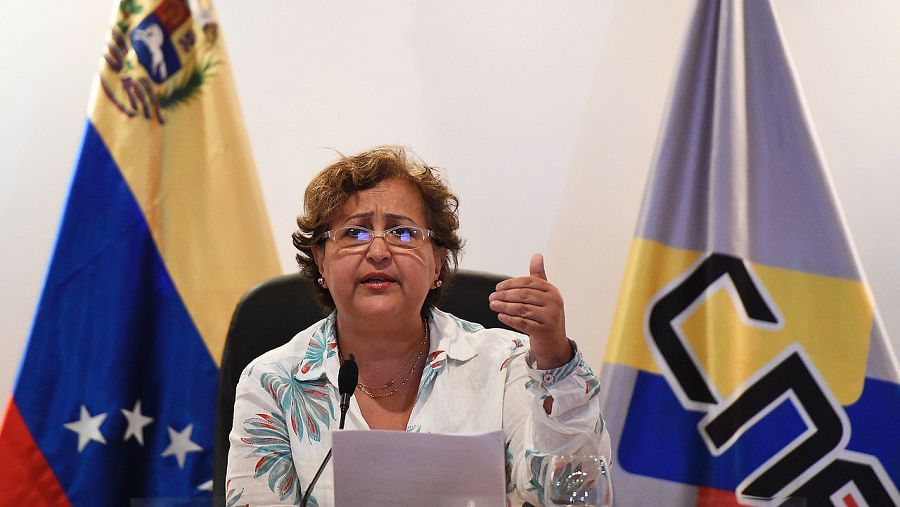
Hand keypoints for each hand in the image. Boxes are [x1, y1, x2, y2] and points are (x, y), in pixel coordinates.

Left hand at [489, 253, 572, 368]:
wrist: (554, 343)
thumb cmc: (546, 316)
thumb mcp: (544, 295)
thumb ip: (538, 276)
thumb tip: (537, 255)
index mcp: (552, 291)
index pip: (528, 282)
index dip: (511, 284)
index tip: (498, 287)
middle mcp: (553, 302)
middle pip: (524, 295)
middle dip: (505, 295)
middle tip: (491, 297)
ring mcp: (550, 317)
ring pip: (522, 308)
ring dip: (504, 306)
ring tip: (493, 305)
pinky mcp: (543, 330)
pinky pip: (523, 322)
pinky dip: (510, 319)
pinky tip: (501, 316)